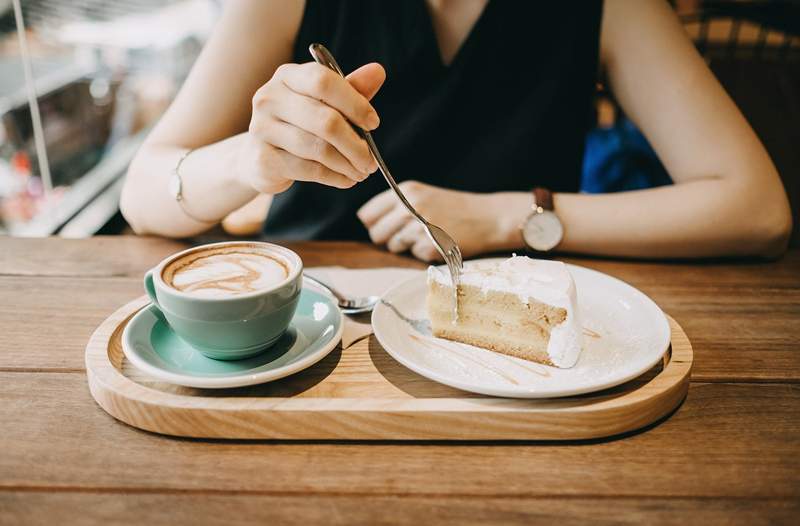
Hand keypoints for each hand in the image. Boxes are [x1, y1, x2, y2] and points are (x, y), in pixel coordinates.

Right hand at [236, 62, 385, 193]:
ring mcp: (262, 128)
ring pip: (319, 149)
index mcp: (287, 76)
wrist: (258, 157)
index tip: (373, 123)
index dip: (354, 103)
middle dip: (355, 145)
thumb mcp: (324, 103)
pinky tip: (346, 179)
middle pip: (325, 121)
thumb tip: (378, 71)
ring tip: (361, 172)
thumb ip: (351, 89)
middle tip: (371, 161)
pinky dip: (335, 177)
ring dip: (347, 164)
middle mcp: (269, 97)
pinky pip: (309, 170)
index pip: (323, 82)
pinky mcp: (263, 158)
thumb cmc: (299, 124)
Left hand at [357, 181, 524, 261]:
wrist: (488, 217)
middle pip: (376, 233)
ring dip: (405, 246)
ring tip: (426, 235)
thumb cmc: (454, 208)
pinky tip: (437, 243)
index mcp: (405, 191)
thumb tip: (368, 223)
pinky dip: (423, 253)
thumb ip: (396, 204)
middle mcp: (409, 207)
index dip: (373, 223)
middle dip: (387, 237)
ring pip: (392, 246)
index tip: (384, 225)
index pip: (367, 214)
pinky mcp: (429, 247)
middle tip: (407, 234)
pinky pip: (412, 255)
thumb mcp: (423, 195)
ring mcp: (418, 228)